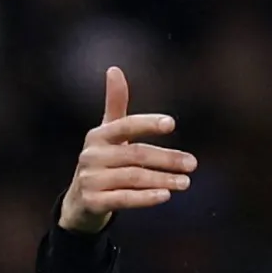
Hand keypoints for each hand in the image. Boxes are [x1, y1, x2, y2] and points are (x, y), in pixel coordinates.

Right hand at [58, 67, 197, 233]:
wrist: (79, 203)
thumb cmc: (102, 163)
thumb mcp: (107, 134)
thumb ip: (115, 105)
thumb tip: (114, 69)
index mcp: (98, 136)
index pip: (125, 126)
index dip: (147, 123)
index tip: (171, 123)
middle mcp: (92, 155)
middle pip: (135, 154)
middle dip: (166, 158)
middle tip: (192, 164)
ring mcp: (91, 180)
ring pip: (133, 178)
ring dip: (162, 179)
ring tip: (185, 182)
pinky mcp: (93, 202)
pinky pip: (123, 199)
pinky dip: (145, 198)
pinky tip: (166, 196)